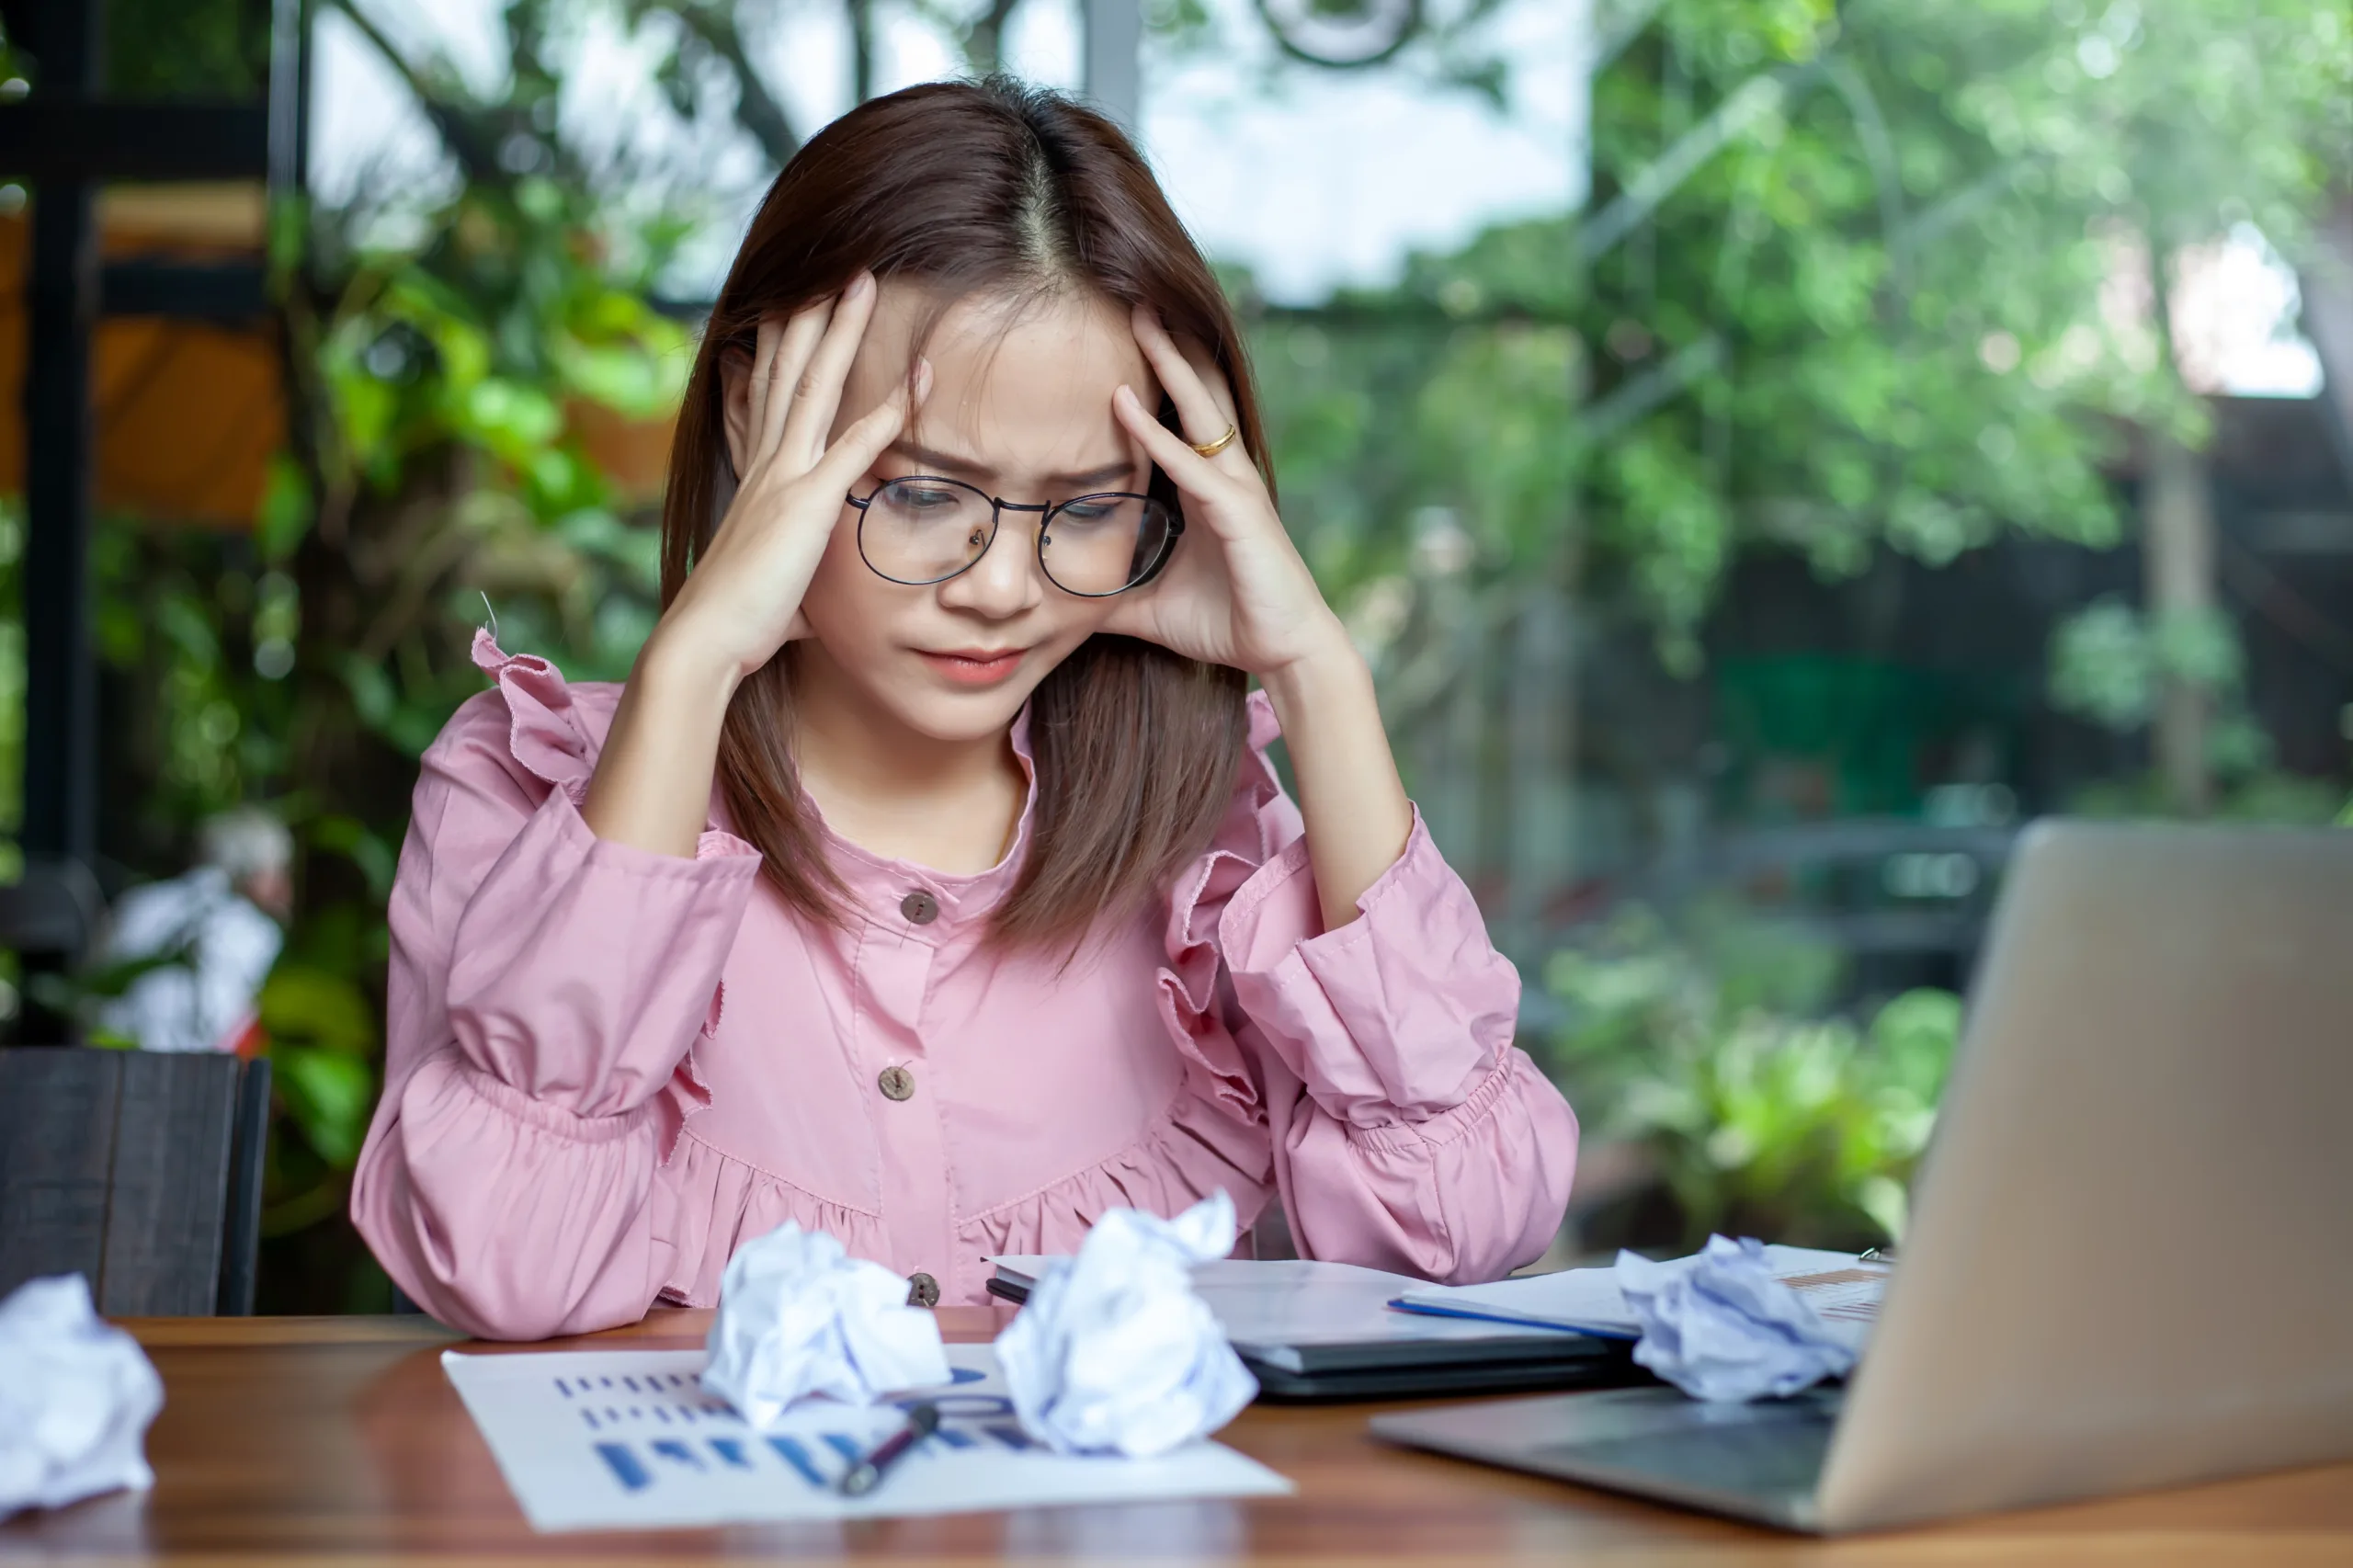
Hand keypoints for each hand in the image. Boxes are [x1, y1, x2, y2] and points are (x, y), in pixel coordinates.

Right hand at [656, 274, 924, 686]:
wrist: (704, 640)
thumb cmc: (738, 622)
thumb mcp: (772, 584)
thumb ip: (791, 575)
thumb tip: (803, 605)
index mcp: (757, 476)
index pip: (772, 395)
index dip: (783, 346)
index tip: (792, 303)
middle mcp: (767, 464)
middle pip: (789, 371)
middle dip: (810, 315)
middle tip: (832, 267)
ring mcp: (785, 477)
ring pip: (816, 385)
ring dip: (840, 331)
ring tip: (860, 281)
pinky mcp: (808, 502)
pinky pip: (857, 444)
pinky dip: (892, 407)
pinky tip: (918, 375)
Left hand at [1101, 307, 1349, 678]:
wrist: (1285, 653)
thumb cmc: (1228, 623)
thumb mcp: (1151, 606)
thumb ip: (1111, 596)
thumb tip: (1062, 605)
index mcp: (1210, 489)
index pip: (1186, 418)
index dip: (1164, 376)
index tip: (1130, 336)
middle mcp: (1226, 478)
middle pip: (1199, 395)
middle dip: (1170, 346)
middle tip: (1136, 299)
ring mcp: (1236, 490)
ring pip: (1200, 412)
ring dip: (1170, 363)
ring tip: (1142, 318)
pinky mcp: (1238, 514)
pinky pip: (1189, 465)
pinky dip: (1154, 434)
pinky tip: (1124, 403)